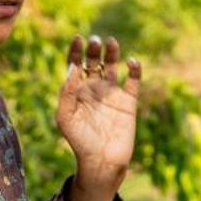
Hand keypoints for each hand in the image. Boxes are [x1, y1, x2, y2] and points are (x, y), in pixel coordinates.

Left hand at [57, 34, 139, 189]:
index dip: (76, 50)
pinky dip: (135, 69)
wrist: (102, 161)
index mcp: (77, 91)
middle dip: (94, 49)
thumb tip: (72, 68)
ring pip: (113, 66)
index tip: (78, 38)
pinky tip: (132, 62)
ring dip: (112, 53)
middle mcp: (94, 88)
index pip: (75, 64)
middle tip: (95, 40)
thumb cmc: (79, 142)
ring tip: (111, 43)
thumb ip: (67, 92)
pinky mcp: (129, 101)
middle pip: (94, 61)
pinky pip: (133, 80)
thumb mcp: (65, 117)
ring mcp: (112, 94)